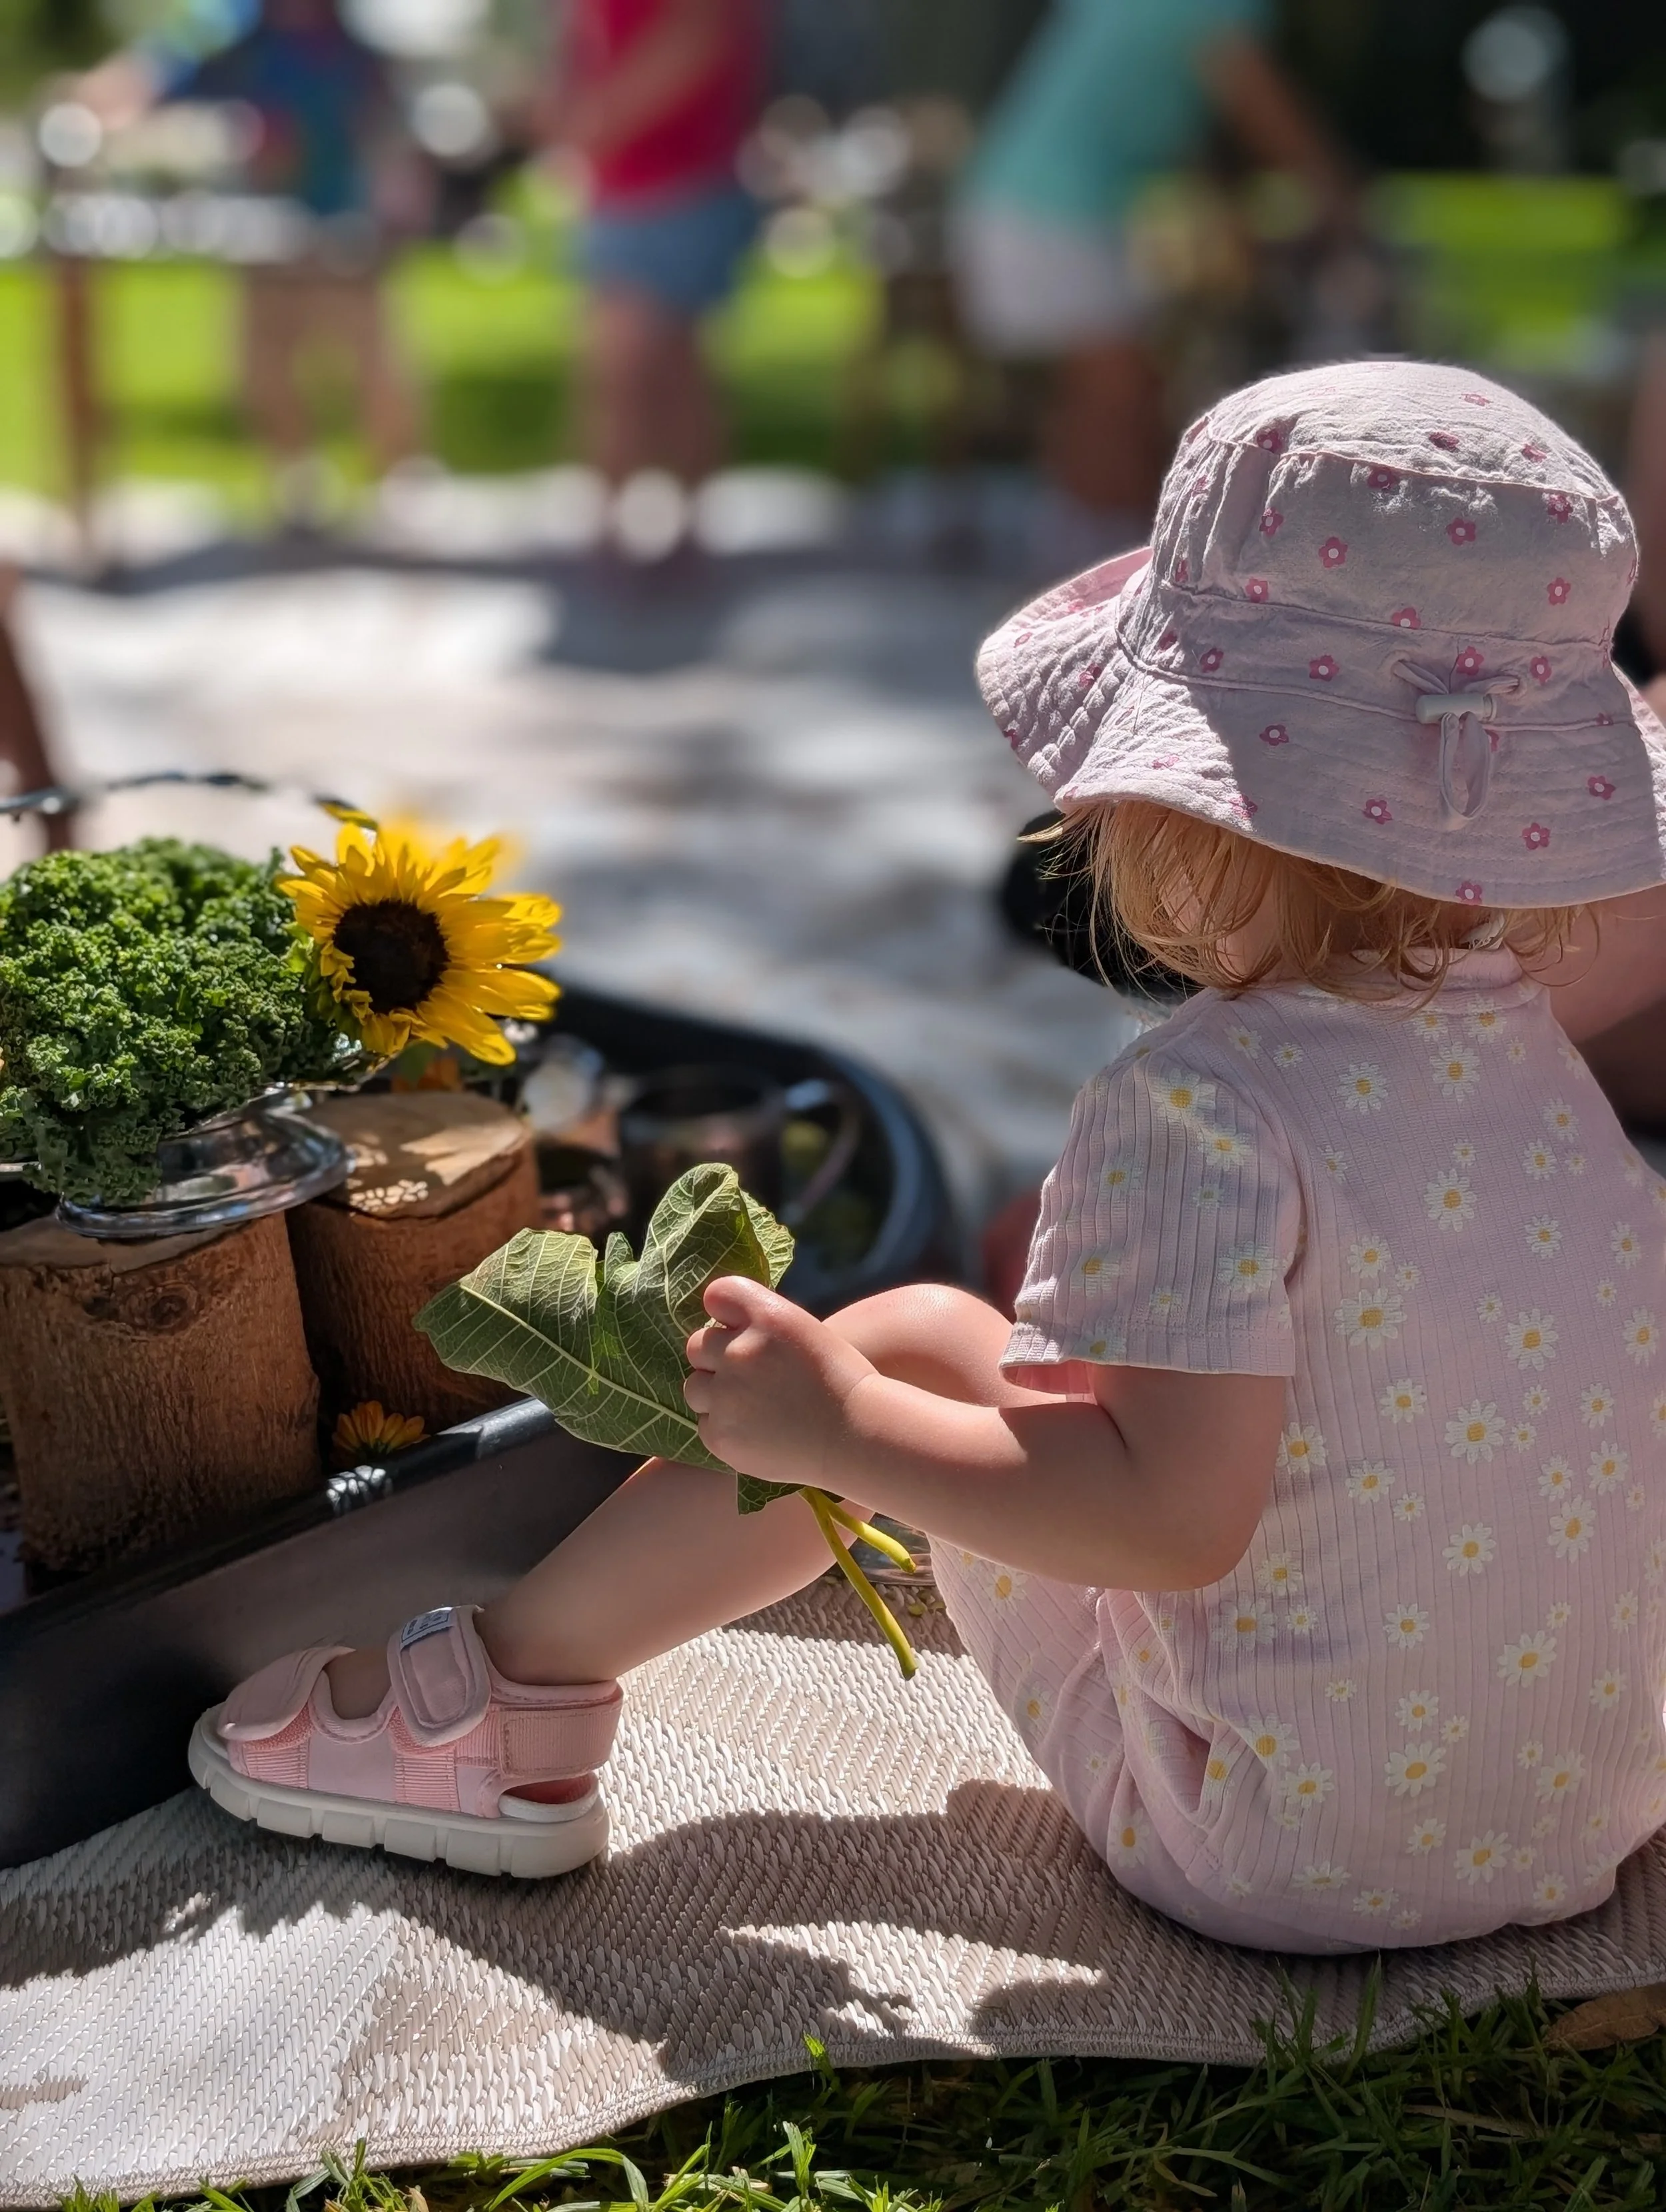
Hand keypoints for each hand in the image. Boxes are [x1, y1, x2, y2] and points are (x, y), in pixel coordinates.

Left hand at [684, 1275, 876, 1489]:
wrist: (857, 1436)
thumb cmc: (838, 1379)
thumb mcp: (804, 1329)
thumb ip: (761, 1322)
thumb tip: (725, 1326)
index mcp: (766, 1317)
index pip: (718, 1294)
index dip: (724, 1310)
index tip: (734, 1324)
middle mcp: (739, 1352)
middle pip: (698, 1345)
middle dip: (717, 1357)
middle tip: (749, 1374)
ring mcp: (725, 1396)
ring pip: (695, 1387)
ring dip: (714, 1392)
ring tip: (749, 1404)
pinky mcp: (720, 1435)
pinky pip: (705, 1423)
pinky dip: (723, 1425)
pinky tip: (754, 1428)